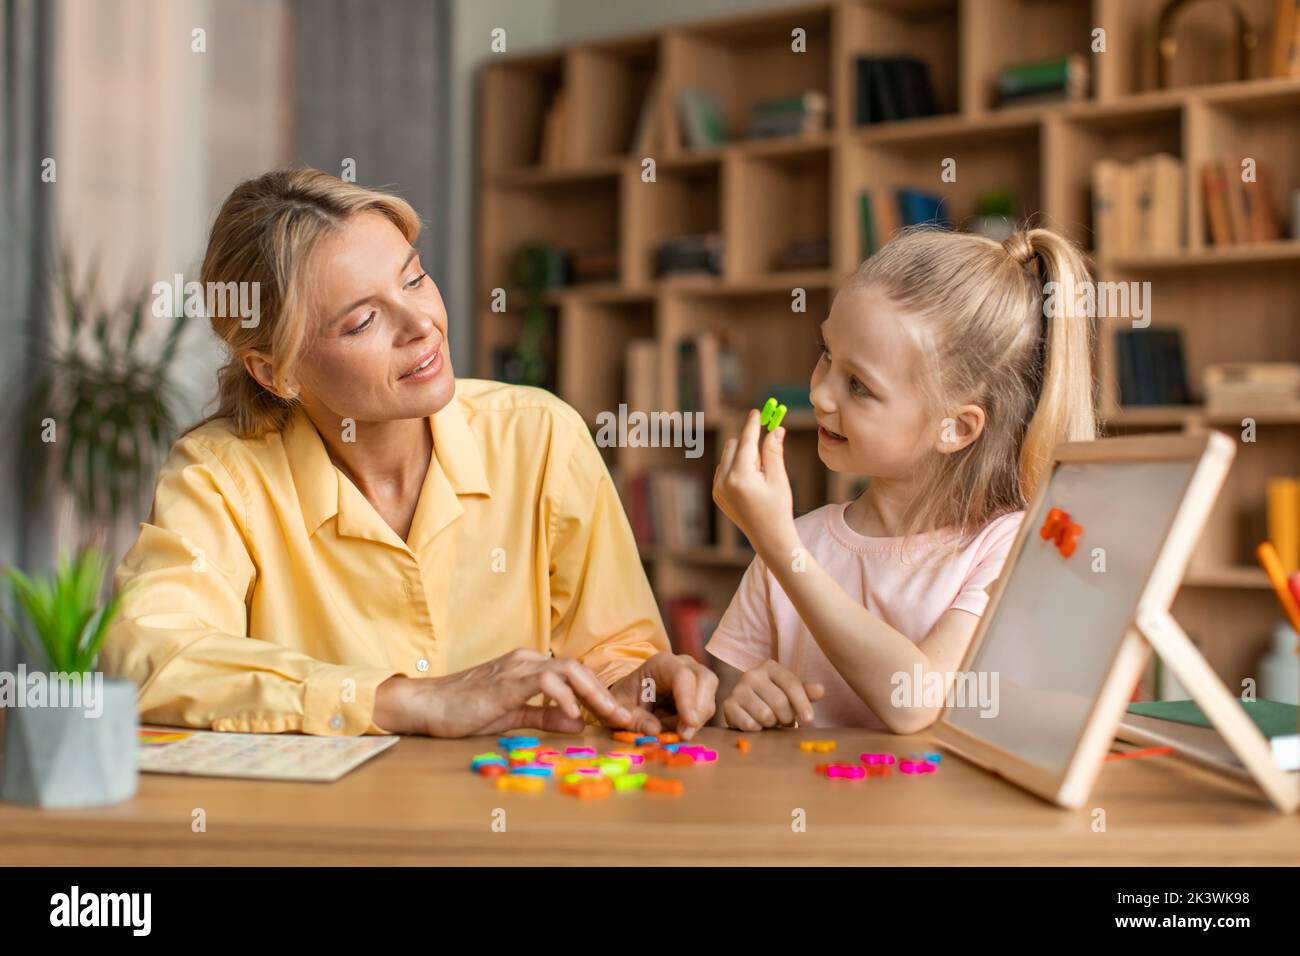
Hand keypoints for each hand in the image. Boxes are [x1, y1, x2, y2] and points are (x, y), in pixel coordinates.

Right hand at [372, 649, 652, 736]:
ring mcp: (517, 667)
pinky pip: (543, 680)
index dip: (601, 697)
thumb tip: (579, 722)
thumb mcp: (513, 715)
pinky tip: (574, 713)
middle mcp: (528, 660)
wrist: (425, 704)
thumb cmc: (464, 711)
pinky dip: (563, 695)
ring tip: (613, 717)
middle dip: (608, 696)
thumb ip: (545, 716)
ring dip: (595, 694)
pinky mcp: (506, 680)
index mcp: (530, 667)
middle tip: (629, 720)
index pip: (576, 677)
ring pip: (569, 670)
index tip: (622, 719)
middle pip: (580, 671)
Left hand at [609, 651, 718, 739]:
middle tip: (685, 735)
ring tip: (673, 733)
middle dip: (699, 710)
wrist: (632, 697)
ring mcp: (696, 678)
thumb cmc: (626, 698)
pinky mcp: (701, 694)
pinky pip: (706, 710)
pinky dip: (695, 724)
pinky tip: (678, 730)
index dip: (688, 698)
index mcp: (662, 663)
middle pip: (706, 680)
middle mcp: (684, 666)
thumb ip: (633, 718)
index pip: (682, 675)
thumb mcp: (621, 709)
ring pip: (709, 697)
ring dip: (697, 721)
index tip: (688, 722)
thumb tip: (654, 730)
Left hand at [713, 409, 794, 555]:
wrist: (769, 538)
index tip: (757, 412)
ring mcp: (717, 488)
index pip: (746, 442)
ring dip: (743, 456)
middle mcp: (723, 481)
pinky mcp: (716, 494)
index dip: (752, 425)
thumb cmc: (778, 508)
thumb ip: (774, 452)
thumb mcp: (779, 479)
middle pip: (733, 445)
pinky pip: (724, 469)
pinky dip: (736, 467)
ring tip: (760, 477)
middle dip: (749, 443)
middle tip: (767, 451)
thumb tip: (775, 429)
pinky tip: (751, 484)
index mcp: (740, 477)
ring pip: (728, 456)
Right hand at [722, 660, 824, 731]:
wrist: (746, 707)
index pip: (791, 683)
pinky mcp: (728, 705)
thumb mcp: (791, 693)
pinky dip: (758, 729)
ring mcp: (737, 689)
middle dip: (786, 717)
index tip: (810, 720)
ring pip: (765, 715)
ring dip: (772, 724)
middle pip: (779, 702)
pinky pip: (750, 724)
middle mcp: (751, 674)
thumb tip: (820, 690)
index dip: (802, 704)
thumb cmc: (774, 699)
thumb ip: (806, 692)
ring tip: (771, 720)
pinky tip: (757, 724)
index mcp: (770, 667)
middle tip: (785, 720)